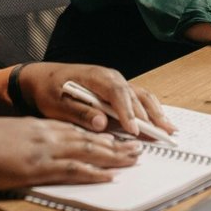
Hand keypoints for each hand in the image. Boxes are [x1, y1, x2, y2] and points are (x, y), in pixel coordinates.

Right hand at [0, 117, 141, 191]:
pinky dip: (93, 173)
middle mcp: (45, 135)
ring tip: (132, 159)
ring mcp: (43, 151)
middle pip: (87, 138)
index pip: (74, 129)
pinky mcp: (37, 168)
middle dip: (114, 144)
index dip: (97, 134)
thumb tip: (30, 148)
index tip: (115, 138)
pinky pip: (72, 170)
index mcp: (37, 126)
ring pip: (87, 151)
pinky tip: (108, 176)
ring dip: (112, 157)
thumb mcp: (4, 134)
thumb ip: (22, 139)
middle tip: (135, 148)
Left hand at [15, 62, 174, 139]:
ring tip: (169, 129)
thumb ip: (80, 113)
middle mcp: (110, 76)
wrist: (42, 79)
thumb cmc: (48, 90)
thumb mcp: (57, 104)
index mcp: (95, 77)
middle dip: (149, 115)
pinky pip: (138, 97)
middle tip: (162, 134)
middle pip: (134, 95)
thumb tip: (101, 123)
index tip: (134, 130)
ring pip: (141, 96)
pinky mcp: (116, 89)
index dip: (127, 112)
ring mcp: (116, 81)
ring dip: (156, 112)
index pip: (116, 93)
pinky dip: (150, 109)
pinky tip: (159, 120)